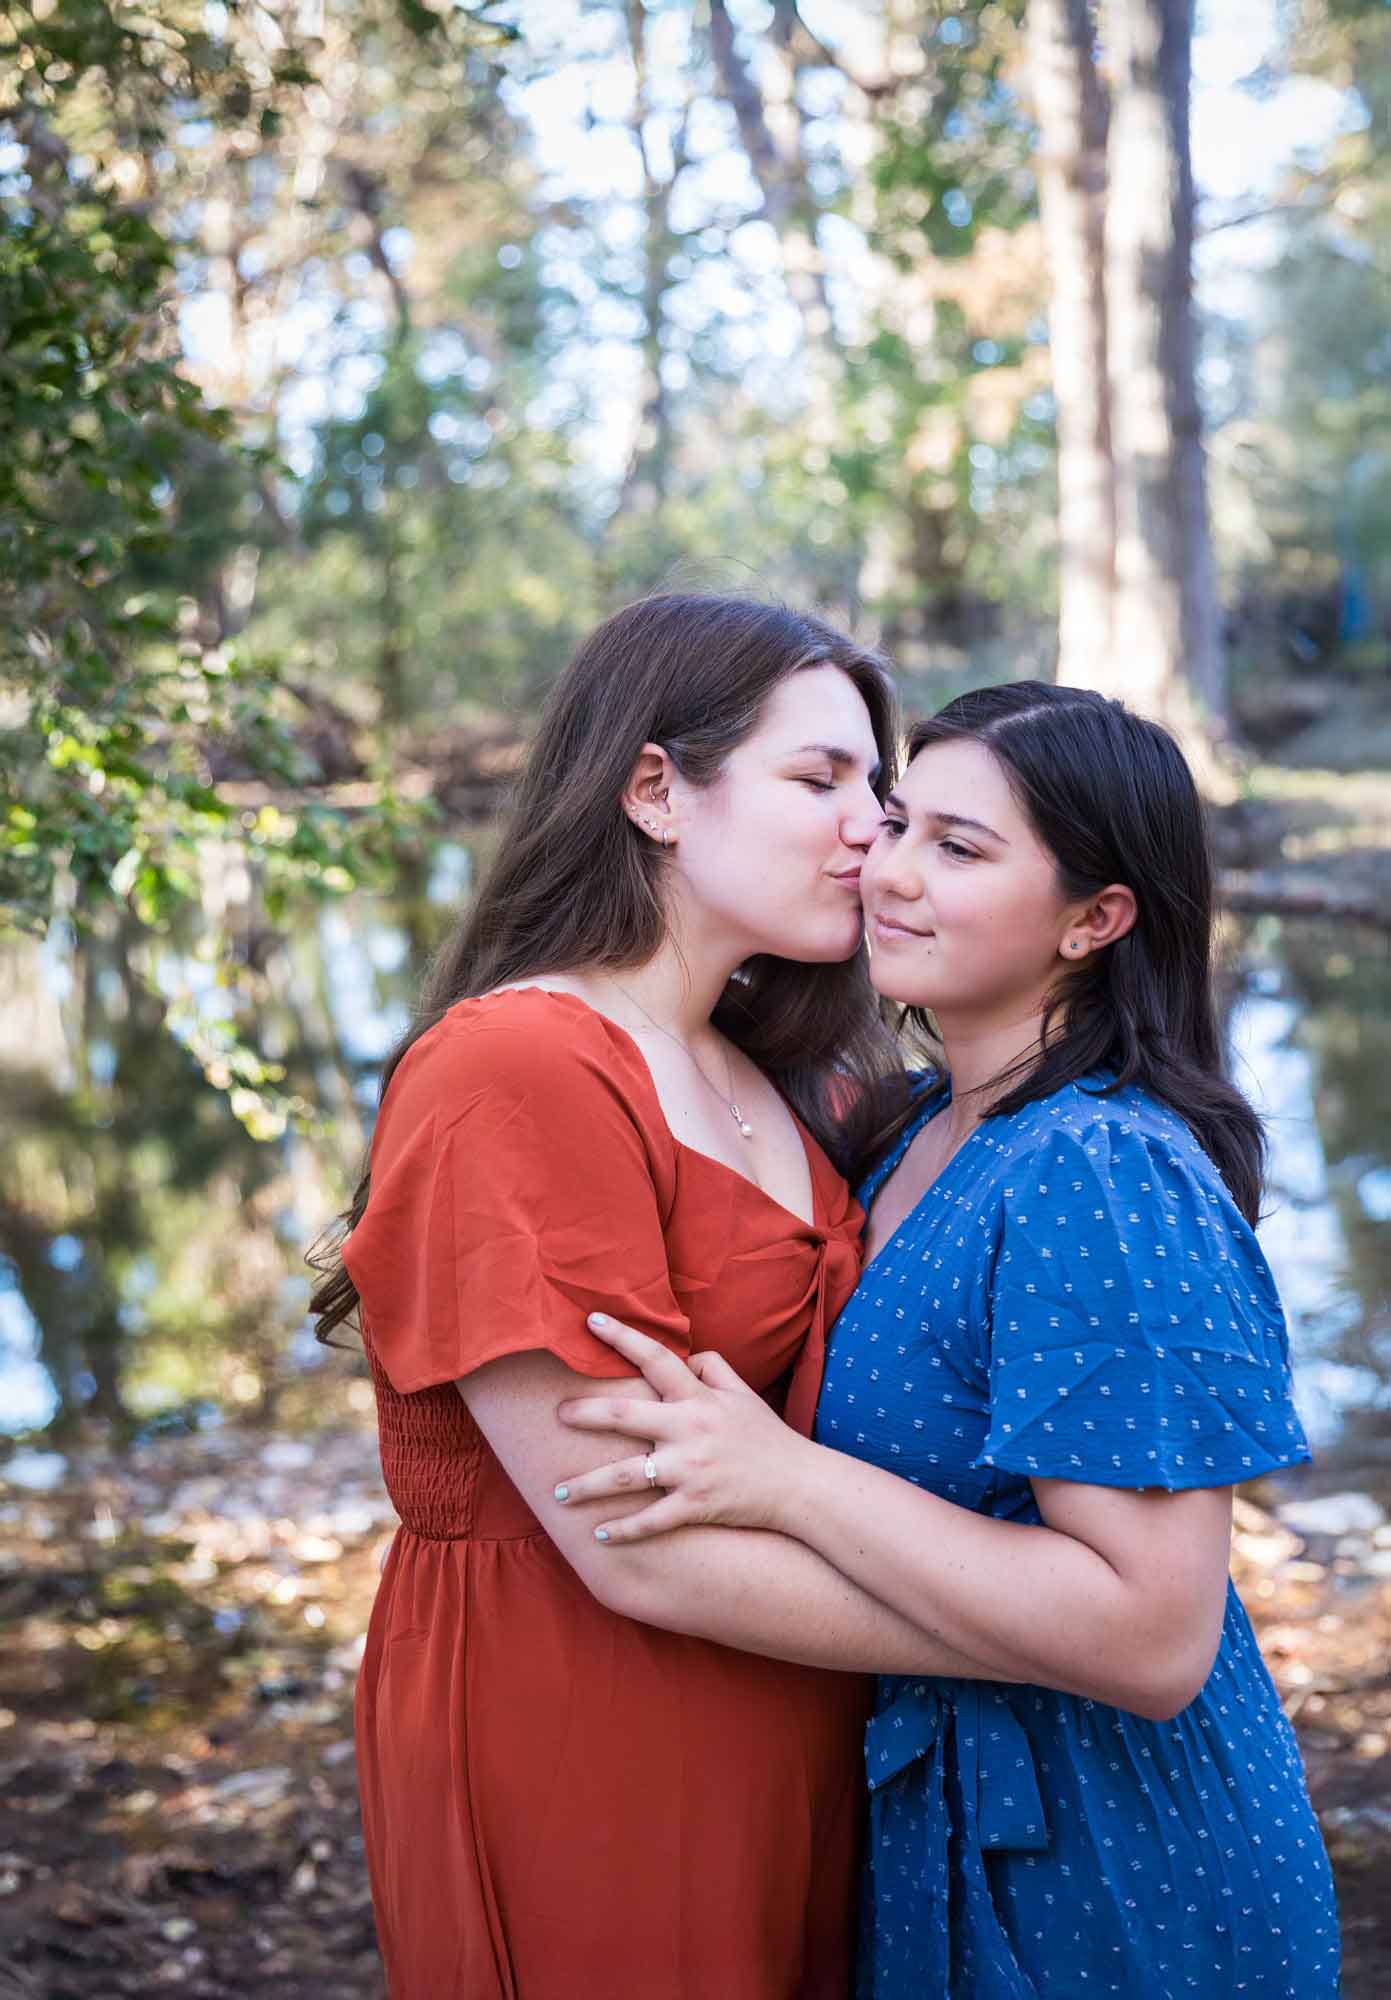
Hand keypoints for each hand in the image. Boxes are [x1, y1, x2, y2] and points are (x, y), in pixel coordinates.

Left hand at [554, 1314, 807, 1542]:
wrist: (801, 1486)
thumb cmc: (768, 1438)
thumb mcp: (744, 1394)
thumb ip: (713, 1368)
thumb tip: (683, 1355)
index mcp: (699, 1398)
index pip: (656, 1358)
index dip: (622, 1337)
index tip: (590, 1321)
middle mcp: (690, 1430)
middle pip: (623, 1417)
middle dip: (584, 1414)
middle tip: (557, 1414)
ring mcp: (690, 1470)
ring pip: (625, 1476)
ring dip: (587, 1485)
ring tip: (558, 1493)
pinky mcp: (695, 1505)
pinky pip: (651, 1520)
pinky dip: (623, 1530)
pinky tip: (598, 1535)